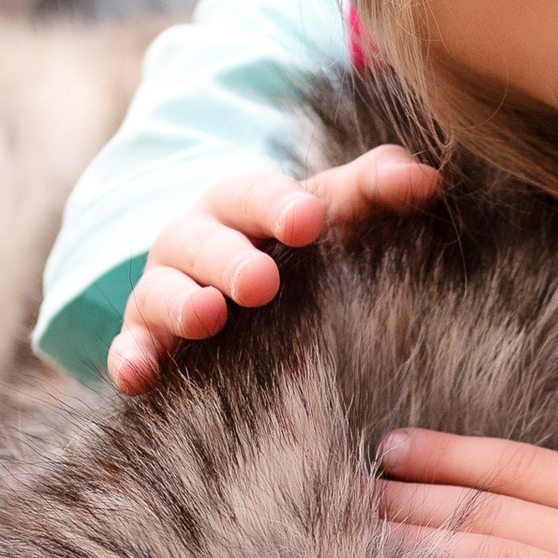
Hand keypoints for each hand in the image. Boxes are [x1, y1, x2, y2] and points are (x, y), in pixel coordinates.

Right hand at [107, 147, 438, 394]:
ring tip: (207, 318)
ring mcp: (163, 292)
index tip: (308, 221)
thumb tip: (429, 180)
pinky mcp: (144, 342)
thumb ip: (376, 189)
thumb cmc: (295, 245)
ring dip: (180, 304)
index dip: (277, 204)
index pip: (253, 192)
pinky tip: (136, 377)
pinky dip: (128, 359)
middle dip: (229, 259)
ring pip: (160, 292)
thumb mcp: (333, 211)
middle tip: (261, 282)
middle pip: (202, 241)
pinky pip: (128, 349)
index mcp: (238, 203)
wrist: (230, 287)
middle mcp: (192, 241)